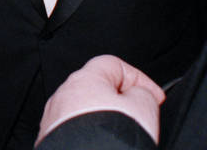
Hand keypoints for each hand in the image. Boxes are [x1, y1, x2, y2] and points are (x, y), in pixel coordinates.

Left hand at [37, 55, 164, 145]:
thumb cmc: (107, 139)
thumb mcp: (144, 107)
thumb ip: (143, 92)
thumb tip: (139, 95)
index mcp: (84, 79)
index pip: (115, 65)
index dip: (140, 80)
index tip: (154, 97)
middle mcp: (64, 96)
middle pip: (99, 90)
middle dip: (120, 103)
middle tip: (138, 119)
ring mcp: (54, 120)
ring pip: (86, 113)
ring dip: (104, 122)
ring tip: (121, 138)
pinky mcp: (52, 140)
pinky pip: (77, 132)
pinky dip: (91, 137)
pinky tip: (103, 145)